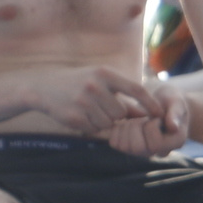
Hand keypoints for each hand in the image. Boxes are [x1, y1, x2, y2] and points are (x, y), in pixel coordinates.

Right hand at [27, 66, 164, 137]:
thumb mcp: (100, 80)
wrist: (42, 88)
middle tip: (100, 107)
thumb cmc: (78, 83)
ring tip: (87, 109)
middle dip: (115, 115)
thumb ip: (123, 94)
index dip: (150, 103)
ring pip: (108, 123)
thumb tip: (148, 113)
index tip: (160, 113)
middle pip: (121, 112)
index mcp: (104, 73)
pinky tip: (79, 115)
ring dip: (102, 121)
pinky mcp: (74, 116)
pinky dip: (90, 126)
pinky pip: (94, 129)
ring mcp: (83, 101)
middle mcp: (94, 85)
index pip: (136, 89)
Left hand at [105, 91, 191, 156]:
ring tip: (135, 118)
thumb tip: (174, 127)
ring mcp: (144, 151)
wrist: (159, 99)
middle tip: (142, 116)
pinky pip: (115, 143)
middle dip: (135, 127)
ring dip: (125, 128)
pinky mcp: (129, 147)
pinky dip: (116, 129)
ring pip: (124, 147)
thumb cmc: (169, 99)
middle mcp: (159, 151)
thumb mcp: (176, 101)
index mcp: (175, 142)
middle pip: (137, 148)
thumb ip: (175, 113)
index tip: (155, 115)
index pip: (156, 145)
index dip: (151, 126)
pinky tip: (125, 121)